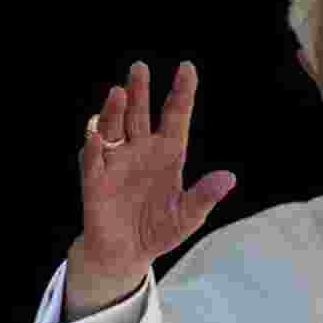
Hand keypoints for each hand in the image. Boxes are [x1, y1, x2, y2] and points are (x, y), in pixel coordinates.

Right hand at [67, 61, 235, 312]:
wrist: (127, 254)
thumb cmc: (159, 230)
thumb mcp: (188, 216)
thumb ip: (205, 196)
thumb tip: (228, 178)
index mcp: (168, 154)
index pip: (175, 116)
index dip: (181, 93)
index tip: (187, 68)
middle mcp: (141, 151)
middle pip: (140, 114)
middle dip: (140, 91)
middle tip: (141, 68)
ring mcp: (117, 162)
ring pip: (114, 128)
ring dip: (115, 111)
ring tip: (120, 92)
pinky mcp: (96, 180)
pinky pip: (94, 158)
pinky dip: (94, 146)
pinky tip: (97, 133)